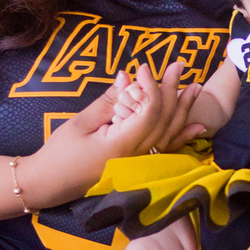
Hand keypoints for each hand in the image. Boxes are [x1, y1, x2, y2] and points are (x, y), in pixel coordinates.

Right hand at [16, 61, 195, 207]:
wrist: (51, 184)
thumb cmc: (60, 153)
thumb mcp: (81, 122)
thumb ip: (109, 100)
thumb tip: (128, 77)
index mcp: (122, 144)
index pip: (148, 111)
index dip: (150, 86)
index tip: (142, 67)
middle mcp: (137, 156)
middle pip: (163, 119)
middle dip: (172, 90)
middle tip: (179, 65)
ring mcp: (140, 163)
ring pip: (169, 133)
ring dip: (183, 109)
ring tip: (195, 87)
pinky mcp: (138, 166)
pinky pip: (166, 150)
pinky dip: (182, 137)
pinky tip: (197, 126)